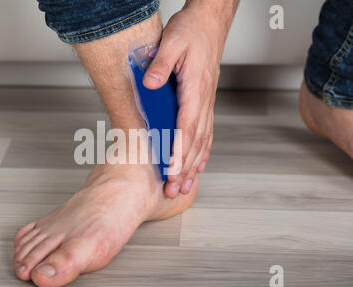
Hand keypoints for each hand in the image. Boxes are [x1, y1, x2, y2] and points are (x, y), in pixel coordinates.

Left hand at [143, 1, 234, 197]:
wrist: (210, 21)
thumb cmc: (192, 30)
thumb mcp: (172, 41)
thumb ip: (161, 64)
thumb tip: (150, 85)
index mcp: (195, 88)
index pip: (186, 126)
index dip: (178, 151)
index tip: (170, 171)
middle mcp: (203, 100)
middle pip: (195, 141)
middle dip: (184, 168)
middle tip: (173, 190)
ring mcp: (207, 103)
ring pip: (202, 141)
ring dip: (193, 166)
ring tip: (184, 187)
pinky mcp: (205, 102)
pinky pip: (207, 132)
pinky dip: (203, 152)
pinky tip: (199, 165)